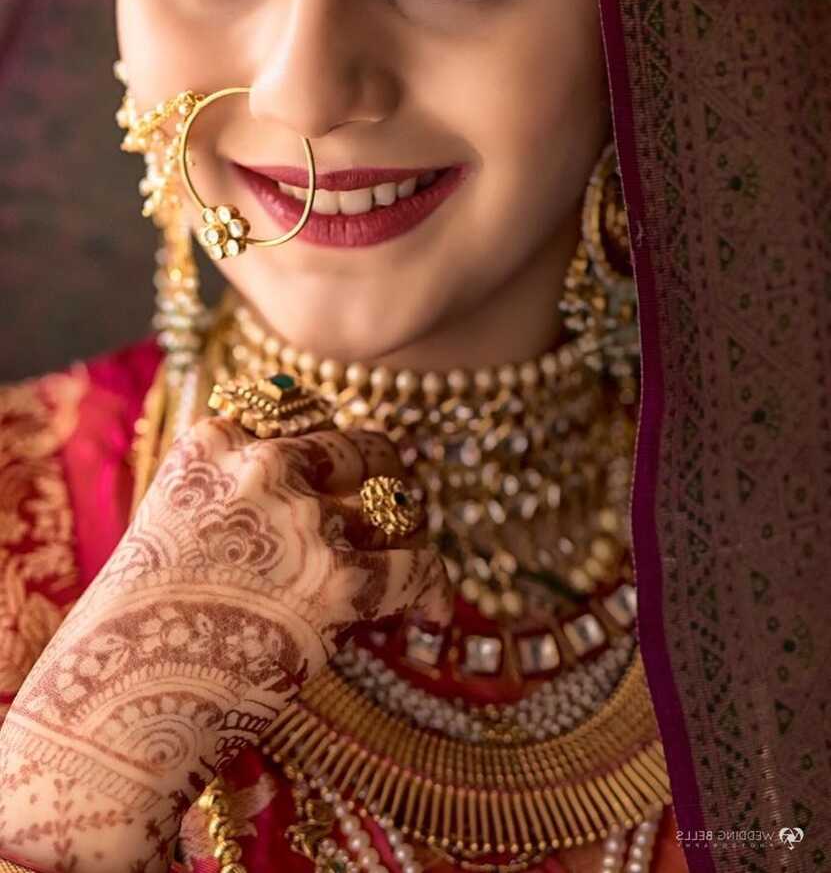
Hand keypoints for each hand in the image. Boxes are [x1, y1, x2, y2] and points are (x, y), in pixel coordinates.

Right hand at [0, 420, 450, 871]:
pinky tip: (433, 612)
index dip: (325, 452)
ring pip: (397, 505)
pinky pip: (418, 565)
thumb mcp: (168, 523)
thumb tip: (301, 477)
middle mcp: (264, 465)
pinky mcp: (340, 580)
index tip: (339, 476)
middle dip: (382, 480)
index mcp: (215, 441)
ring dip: (409, 536)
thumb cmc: (134, 629)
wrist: (115, 707)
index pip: (301, 418)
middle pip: (361, 449)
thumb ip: (227, 486)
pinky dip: (434, 590)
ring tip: (413, 562)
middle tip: (394, 511)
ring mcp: (305, 519)